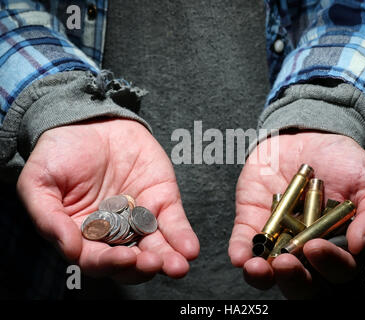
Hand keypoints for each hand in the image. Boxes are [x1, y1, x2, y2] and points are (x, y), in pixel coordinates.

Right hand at [17, 119, 198, 283]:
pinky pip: (173, 222)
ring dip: (167, 260)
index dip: (109, 263)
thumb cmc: (58, 152)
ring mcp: (140, 217)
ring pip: (156, 247)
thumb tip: (69, 250)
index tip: (123, 258)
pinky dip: (182, 237)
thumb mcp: (38, 182)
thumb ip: (48, 217)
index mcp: (83, 234)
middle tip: (151, 264)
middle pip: (130, 260)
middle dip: (142, 267)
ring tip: (177, 266)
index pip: (96, 259)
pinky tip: (189, 249)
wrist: (89, 119)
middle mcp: (114, 232)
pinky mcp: (162, 200)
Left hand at [228, 132, 364, 298]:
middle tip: (287, 263)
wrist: (309, 136)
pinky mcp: (252, 223)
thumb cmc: (345, 162)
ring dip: (262, 276)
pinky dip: (241, 252)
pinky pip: (244, 244)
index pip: (338, 271)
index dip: (329, 265)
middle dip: (294, 280)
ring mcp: (278, 240)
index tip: (317, 247)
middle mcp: (308, 251)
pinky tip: (240, 256)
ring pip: (269, 272)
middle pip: (303, 284)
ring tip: (258, 268)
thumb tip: (361, 245)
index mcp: (340, 248)